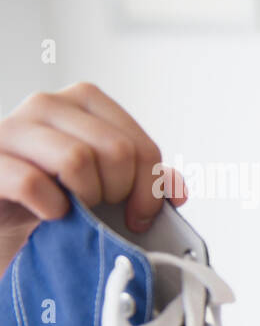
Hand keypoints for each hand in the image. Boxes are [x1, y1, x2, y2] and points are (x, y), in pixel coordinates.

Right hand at [0, 81, 186, 259]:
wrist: (8, 221)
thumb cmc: (60, 199)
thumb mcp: (108, 186)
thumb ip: (146, 180)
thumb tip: (177, 190)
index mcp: (83, 103)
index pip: (138, 144)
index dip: (149, 188)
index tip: (140, 214)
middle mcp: (46, 105)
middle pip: (114, 151)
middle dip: (118, 193)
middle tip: (102, 209)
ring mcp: (12, 129)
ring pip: (76, 159)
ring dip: (85, 198)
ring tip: (76, 209)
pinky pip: (32, 183)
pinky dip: (51, 207)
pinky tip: (50, 214)